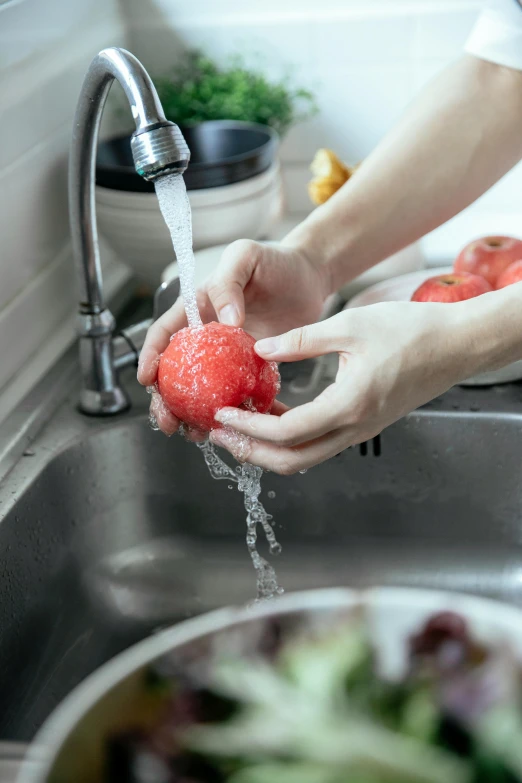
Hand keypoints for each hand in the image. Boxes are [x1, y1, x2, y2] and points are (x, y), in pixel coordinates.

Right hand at [137, 238, 329, 434]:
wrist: (310, 277)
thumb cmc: (275, 261)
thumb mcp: (244, 257)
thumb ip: (228, 283)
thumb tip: (227, 319)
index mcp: (196, 309)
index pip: (164, 334)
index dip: (151, 357)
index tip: (147, 380)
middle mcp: (207, 337)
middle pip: (176, 372)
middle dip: (165, 400)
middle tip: (167, 421)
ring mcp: (227, 357)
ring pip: (201, 390)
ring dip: (192, 414)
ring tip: (193, 433)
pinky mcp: (249, 371)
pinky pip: (234, 395)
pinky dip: (229, 413)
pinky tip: (230, 429)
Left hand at [209, 301, 476, 473]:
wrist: (457, 344)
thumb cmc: (412, 330)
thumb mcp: (350, 325)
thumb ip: (302, 340)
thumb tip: (261, 349)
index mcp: (349, 405)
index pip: (286, 433)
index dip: (248, 428)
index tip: (222, 414)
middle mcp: (355, 428)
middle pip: (292, 460)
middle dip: (250, 452)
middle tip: (221, 434)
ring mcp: (361, 430)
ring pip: (305, 456)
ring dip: (269, 447)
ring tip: (240, 424)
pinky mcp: (364, 424)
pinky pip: (320, 442)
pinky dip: (291, 436)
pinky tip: (274, 412)